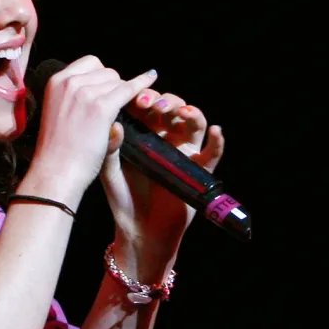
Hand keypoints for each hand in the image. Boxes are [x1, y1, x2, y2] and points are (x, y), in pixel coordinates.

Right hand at [25, 57, 158, 201]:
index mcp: (56, 82)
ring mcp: (85, 93)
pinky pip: (128, 89)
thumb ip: (74, 98)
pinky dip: (142, 85)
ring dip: (122, 95)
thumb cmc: (56, 152)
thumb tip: (103, 89)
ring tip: (118, 116)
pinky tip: (151, 79)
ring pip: (117, 80)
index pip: (90, 63)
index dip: (102, 77)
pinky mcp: (101, 108)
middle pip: (106, 71)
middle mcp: (69, 82)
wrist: (55, 173)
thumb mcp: (58, 113)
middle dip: (113, 87)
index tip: (106, 92)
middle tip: (112, 110)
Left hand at [101, 89, 225, 251]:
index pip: (148, 107)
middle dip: (166, 102)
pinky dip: (218, 140)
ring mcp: (185, 152)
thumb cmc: (123, 199)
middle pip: (173, 108)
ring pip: (195, 122)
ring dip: (190, 112)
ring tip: (181, 112)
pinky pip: (213, 152)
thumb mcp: (110, 173)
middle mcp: (166, 138)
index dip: (145, 99)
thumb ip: (110, 149)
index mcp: (144, 135)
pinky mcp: (200, 169)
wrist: (140, 230)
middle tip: (154, 106)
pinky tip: (215, 131)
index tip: (137, 100)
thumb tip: (114, 123)